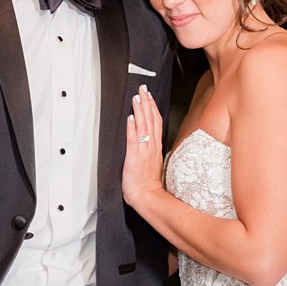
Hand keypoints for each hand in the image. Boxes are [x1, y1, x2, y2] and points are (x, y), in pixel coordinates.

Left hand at [123, 85, 163, 208]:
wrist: (147, 196)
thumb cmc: (148, 183)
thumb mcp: (153, 163)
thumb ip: (152, 150)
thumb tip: (149, 142)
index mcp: (155, 147)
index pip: (156, 122)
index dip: (153, 108)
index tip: (149, 96)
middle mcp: (151, 146)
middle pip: (151, 119)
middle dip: (147, 102)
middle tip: (143, 88)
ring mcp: (144, 150)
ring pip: (143, 125)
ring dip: (140, 110)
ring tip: (137, 96)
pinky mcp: (134, 156)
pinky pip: (134, 139)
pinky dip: (132, 127)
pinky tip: (130, 117)